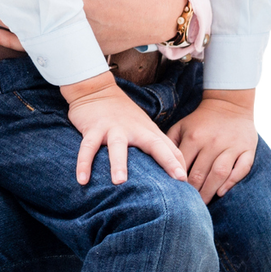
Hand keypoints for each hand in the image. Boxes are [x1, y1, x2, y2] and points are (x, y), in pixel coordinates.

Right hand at [60, 72, 190, 186]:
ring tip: (119, 182)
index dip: (179, 163)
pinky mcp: (93, 128)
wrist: (96, 89)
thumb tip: (175, 170)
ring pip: (117, 146)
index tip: (188, 181)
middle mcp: (133, 129)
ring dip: (118, 164)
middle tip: (178, 179)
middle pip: (154, 145)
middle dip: (167, 161)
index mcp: (148, 131)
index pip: (169, 148)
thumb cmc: (123, 114)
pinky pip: (87, 148)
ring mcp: (113, 128)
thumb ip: (158, 145)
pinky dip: (83, 164)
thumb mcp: (144, 127)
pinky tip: (82, 180)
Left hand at [168, 91, 257, 201]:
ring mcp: (231, 146)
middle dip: (193, 192)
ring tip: (202, 205)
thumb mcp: (181, 126)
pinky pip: (241, 169)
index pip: (183, 165)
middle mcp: (213, 143)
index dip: (177, 182)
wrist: (229, 104)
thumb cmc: (201, 120)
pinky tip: (222, 193)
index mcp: (194, 137)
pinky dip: (232, 182)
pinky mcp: (247, 149)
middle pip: (200, 173)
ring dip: (210, 191)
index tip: (173, 195)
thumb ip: (169, 144)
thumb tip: (156, 163)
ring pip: (219, 174)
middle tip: (187, 206)